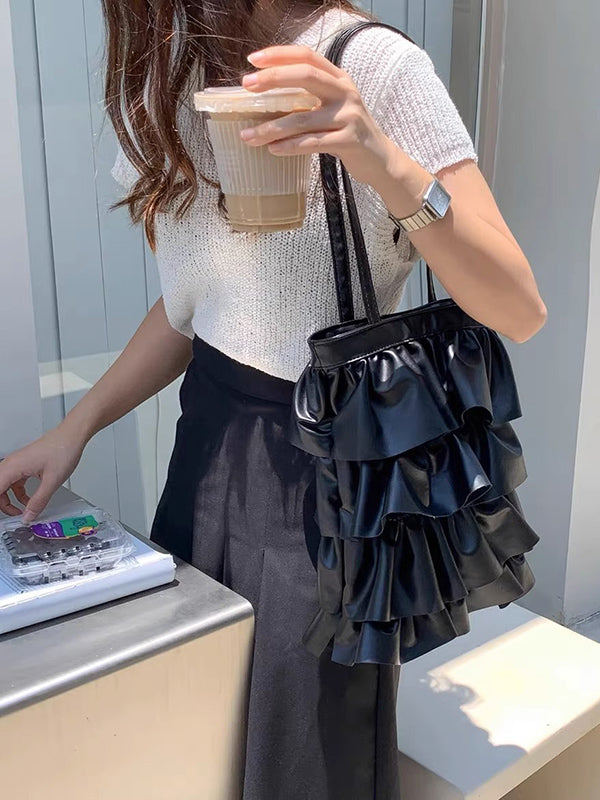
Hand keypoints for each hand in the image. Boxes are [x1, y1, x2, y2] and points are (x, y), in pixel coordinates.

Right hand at [0, 424, 85, 522]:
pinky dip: (19, 492)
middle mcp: (12, 463)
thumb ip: (38, 501)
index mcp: (13, 466)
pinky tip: (29, 499)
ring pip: (5, 485)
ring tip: (22, 510)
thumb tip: (29, 515)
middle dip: (3, 504)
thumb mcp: (52, 482)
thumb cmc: (62, 450)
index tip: (5, 516)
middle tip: (15, 515)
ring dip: (11, 499)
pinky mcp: (25, 464)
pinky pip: (15, 481)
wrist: (72, 436)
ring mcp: (17, 463)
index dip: (0, 504)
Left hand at [240, 45, 397, 186]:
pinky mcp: (349, 141)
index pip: (307, 57)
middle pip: (306, 76)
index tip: (253, 60)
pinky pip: (312, 143)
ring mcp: (349, 116)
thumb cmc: (348, 133)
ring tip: (249, 136)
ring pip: (303, 118)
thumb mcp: (332, 108)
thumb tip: (265, 99)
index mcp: (339, 79)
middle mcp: (345, 92)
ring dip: (271, 127)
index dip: (280, 54)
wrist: (380, 160)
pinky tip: (273, 150)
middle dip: (273, 78)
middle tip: (246, 85)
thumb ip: (309, 99)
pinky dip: (290, 146)